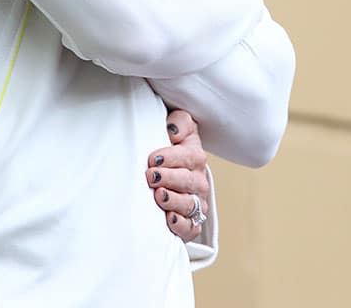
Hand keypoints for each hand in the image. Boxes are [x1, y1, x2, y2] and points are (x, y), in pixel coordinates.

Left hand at [146, 109, 208, 240]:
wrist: (172, 170)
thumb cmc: (172, 146)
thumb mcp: (177, 127)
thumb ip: (179, 122)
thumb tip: (173, 131)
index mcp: (196, 156)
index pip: (188, 156)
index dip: (171, 158)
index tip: (152, 159)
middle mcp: (199, 181)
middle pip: (189, 181)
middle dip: (169, 178)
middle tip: (151, 176)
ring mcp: (197, 202)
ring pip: (190, 205)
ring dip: (174, 201)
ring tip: (159, 196)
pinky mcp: (191, 223)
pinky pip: (191, 228)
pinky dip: (182, 226)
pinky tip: (170, 219)